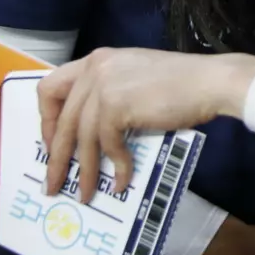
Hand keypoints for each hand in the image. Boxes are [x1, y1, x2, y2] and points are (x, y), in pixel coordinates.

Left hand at [38, 48, 254, 202]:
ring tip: (85, 194)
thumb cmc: (181, 83)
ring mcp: (103, 86)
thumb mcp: (134, 79)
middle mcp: (94, 70)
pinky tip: (123, 179)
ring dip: (84, 171)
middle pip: (61, 121)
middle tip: (53, 184)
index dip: (46, 121)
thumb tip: (93, 131)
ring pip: (81, 138)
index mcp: (96, 61)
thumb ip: (110, 92)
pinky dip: (116, 166)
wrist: (209, 81)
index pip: (50, 88)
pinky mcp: (115, 105)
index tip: (52, 144)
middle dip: (55, 158)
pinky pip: (107, 144)